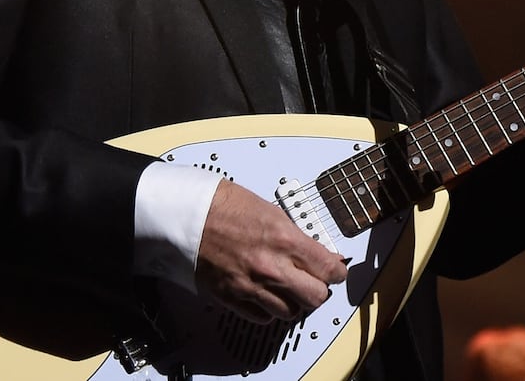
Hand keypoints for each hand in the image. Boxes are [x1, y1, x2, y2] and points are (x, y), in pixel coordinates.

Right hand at [195, 179, 347, 323]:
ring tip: (289, 290)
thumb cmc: (223, 206)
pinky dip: (268, 310)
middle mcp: (271, 267)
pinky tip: (266, 296)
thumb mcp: (271, 212)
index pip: (329, 270)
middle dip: (319, 290)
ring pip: (290, 313)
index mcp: (285, 240)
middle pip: (315, 297)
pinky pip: (262, 318)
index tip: (336, 271)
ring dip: (293, 302)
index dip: (337, 273)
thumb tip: (316, 252)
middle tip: (315, 282)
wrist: (187, 215)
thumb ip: (296, 237)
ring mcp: (251, 286)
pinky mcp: (231, 298)